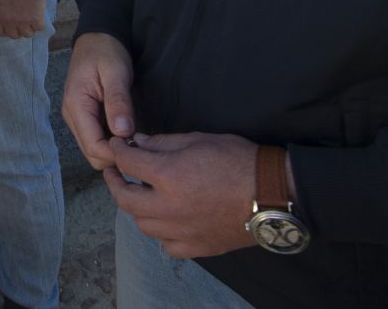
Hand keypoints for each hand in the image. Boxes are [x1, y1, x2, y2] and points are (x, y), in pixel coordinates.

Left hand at [0, 0, 50, 38]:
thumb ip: (1, 9)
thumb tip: (8, 16)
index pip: (0, 32)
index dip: (6, 29)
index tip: (11, 26)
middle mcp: (8, 21)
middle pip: (14, 35)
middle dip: (19, 29)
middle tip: (23, 21)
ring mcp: (22, 21)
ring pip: (28, 34)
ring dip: (30, 27)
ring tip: (32, 18)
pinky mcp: (36, 18)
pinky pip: (39, 28)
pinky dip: (40, 23)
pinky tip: (39, 15)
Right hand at [63, 32, 136, 170]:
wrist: (96, 37)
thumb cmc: (106, 51)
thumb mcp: (116, 71)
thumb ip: (118, 101)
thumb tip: (123, 133)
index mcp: (76, 105)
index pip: (93, 147)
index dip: (117, 153)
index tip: (139, 145)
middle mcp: (72, 116)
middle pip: (92, 154)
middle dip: (116, 155)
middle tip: (140, 143)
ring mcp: (76, 118)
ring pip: (94, 150)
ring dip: (114, 150)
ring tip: (135, 138)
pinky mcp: (84, 117)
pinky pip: (96, 139)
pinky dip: (112, 142)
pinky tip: (127, 133)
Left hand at [105, 132, 264, 259]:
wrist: (273, 194)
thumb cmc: (239, 160)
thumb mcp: (199, 139)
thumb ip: (163, 143)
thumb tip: (137, 143)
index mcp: (168, 176)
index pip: (127, 163)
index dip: (117, 151)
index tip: (116, 146)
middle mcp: (168, 207)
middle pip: (124, 198)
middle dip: (115, 182)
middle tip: (114, 172)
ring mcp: (181, 231)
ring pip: (142, 224)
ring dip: (136, 208)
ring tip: (140, 194)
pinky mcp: (196, 247)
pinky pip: (166, 245)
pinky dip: (161, 232)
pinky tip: (166, 220)